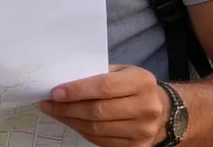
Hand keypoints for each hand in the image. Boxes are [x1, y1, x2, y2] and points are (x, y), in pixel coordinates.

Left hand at [38, 65, 169, 145]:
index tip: (55, 92)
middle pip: (98, 111)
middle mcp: (146, 108)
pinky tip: (72, 122)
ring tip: (56, 112)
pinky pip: (102, 141)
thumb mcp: (123, 71)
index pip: (104, 87)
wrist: (163, 110)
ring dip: (71, 121)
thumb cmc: (135, 86)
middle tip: (49, 103)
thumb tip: (65, 81)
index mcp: (142, 82)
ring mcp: (143, 131)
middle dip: (68, 108)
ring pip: (97, 129)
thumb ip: (98, 74)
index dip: (77, 91)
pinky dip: (82, 131)